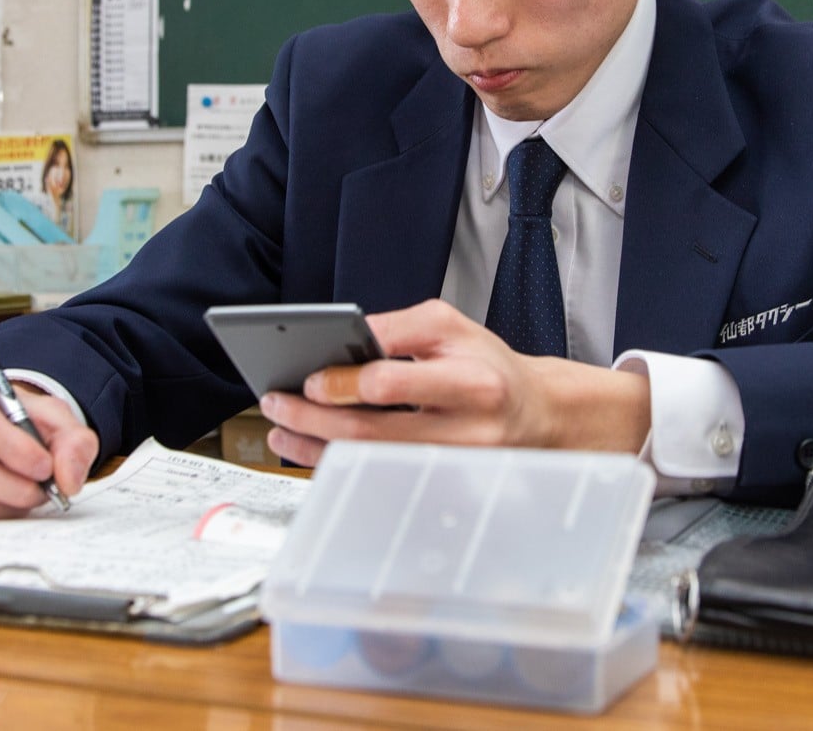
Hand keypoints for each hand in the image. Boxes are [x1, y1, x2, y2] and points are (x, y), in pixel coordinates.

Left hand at [259, 299, 650, 465]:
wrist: (534, 415)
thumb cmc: (488, 366)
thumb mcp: (452, 327)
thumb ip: (397, 328)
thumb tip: (343, 338)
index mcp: (472, 382)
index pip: (394, 385)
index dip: (344, 383)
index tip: (310, 379)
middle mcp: (465, 432)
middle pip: (373, 432)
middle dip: (314, 418)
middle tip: (277, 402)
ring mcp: (450, 468)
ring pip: (368, 461)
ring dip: (315, 446)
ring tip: (281, 427)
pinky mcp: (437, 486)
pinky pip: (375, 476)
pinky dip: (336, 462)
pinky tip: (309, 447)